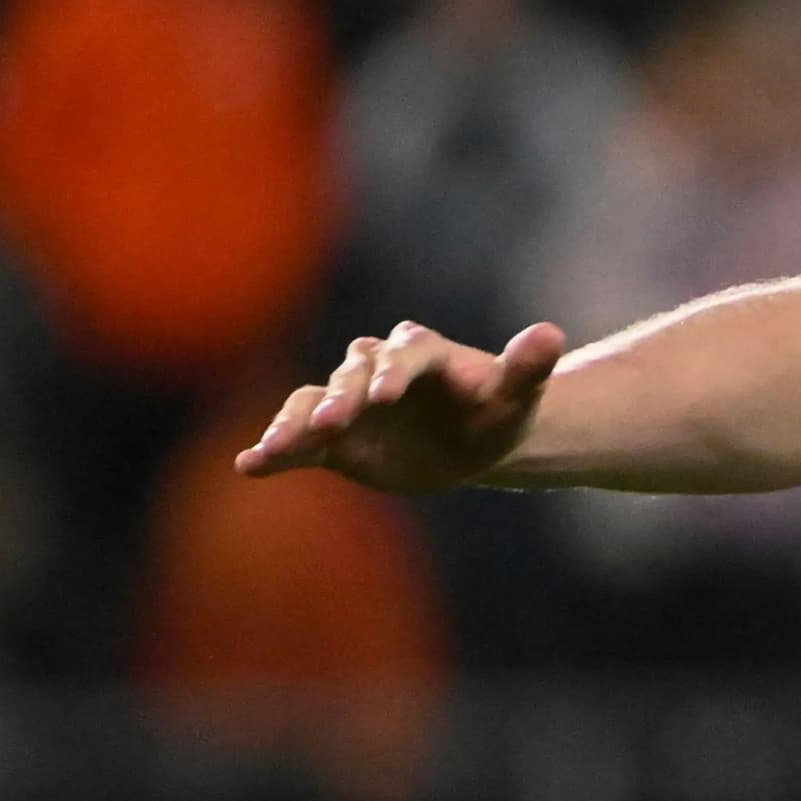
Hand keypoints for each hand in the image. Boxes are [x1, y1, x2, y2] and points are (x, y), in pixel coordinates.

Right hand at [236, 321, 566, 493]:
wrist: (472, 441)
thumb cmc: (497, 412)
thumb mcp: (515, 395)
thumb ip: (526, 367)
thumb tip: (551, 334)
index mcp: (422, 352)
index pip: (404, 356)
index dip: (392, 373)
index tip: (383, 398)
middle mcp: (375, 369)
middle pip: (350, 376)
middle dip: (340, 398)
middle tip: (332, 424)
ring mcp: (348, 402)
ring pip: (313, 403)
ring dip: (294, 424)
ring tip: (274, 449)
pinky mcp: (331, 439)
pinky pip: (298, 441)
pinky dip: (275, 451)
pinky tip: (249, 466)